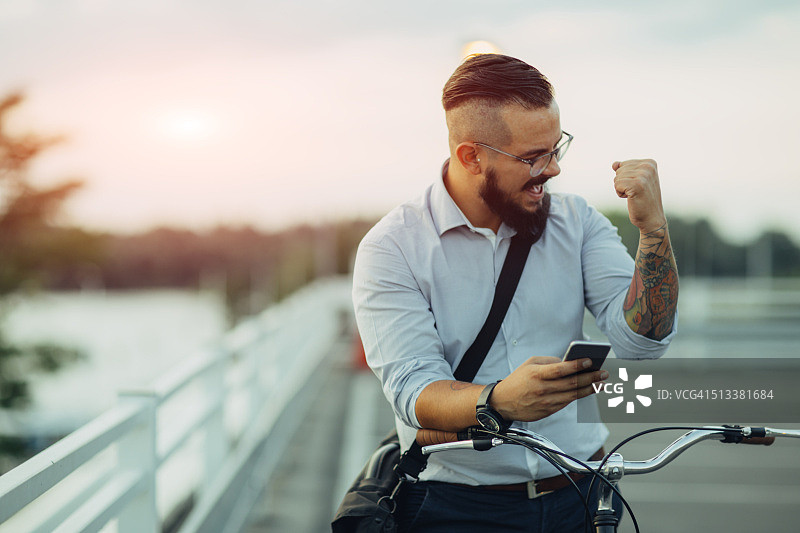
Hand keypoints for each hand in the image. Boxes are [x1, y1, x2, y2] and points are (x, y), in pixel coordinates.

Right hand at [490, 356, 607, 421]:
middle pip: (572, 383)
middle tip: (603, 373)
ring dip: (589, 389)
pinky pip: (566, 402)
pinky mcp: (548, 411)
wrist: (503, 403)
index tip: (590, 361)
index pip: (561, 370)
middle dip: (591, 378)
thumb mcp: (529, 364)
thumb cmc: (517, 380)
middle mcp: (542, 389)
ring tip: (601, 383)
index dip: (576, 365)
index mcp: (537, 374)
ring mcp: (546, 402)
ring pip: (573, 395)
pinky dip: (578, 395)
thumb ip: (549, 361)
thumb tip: (568, 362)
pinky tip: (587, 390)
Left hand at [612, 159, 665, 233]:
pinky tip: (632, 198)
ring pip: (616, 178)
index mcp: (650, 163)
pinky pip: (617, 185)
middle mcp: (648, 166)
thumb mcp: (635, 180)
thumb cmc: (642, 200)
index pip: (623, 164)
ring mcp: (644, 175)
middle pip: (619, 170)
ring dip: (622, 189)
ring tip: (635, 195)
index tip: (638, 186)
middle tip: (636, 192)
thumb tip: (614, 164)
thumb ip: (624, 169)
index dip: (626, 178)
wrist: (651, 218)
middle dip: (623, 183)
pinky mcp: (637, 184)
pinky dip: (620, 194)